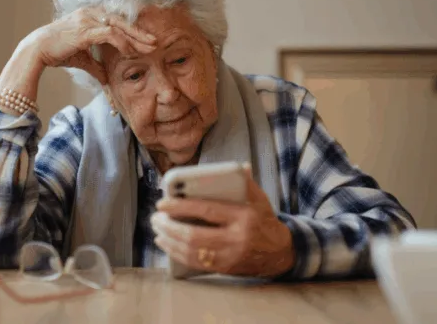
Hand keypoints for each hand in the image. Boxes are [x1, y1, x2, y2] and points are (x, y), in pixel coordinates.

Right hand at [0, 7, 156, 101]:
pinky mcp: (85, 29)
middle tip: (156, 42)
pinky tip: (130, 51)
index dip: (134, 31)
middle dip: (140, 33)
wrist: (37, 50)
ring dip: (136, 37)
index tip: (147, 41)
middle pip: (122, 21)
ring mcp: (88, 19)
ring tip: (149, 47)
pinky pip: (110, 33)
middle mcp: (90, 13)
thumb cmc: (57, 52)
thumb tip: (106, 78)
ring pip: (119, 26)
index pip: (118, 21)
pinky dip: (122, 42)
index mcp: (90, 15)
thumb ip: (96, 66)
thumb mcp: (82, 59)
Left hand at [152, 166, 295, 276]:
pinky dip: (177, 253)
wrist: (281, 253)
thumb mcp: (260, 199)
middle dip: (169, 226)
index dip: (181, 207)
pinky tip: (167, 244)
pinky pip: (195, 263)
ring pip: (192, 251)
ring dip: (169, 241)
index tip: (162, 203)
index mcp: (243, 216)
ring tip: (157, 229)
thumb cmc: (265, 221)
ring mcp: (230, 256)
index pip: (207, 211)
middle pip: (194, 235)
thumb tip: (238, 166)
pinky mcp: (225, 268)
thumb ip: (246, 182)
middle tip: (156, 218)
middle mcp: (236, 238)